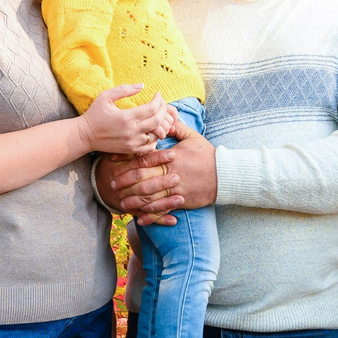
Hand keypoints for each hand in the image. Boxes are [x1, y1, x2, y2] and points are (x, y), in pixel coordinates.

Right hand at [79, 87, 170, 153]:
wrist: (85, 135)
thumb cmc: (95, 114)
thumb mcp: (105, 97)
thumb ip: (124, 90)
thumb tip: (142, 85)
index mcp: (126, 117)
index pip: (151, 109)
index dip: (158, 100)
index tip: (158, 95)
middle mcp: (131, 132)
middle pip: (157, 121)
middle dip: (163, 110)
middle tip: (161, 104)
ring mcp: (132, 143)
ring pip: (156, 135)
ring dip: (160, 125)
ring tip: (157, 116)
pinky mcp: (130, 150)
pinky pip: (150, 146)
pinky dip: (155, 138)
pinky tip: (151, 130)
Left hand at [100, 121, 214, 224]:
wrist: (225, 175)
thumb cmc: (208, 155)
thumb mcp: (193, 137)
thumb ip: (177, 127)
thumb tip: (166, 118)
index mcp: (170, 157)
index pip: (144, 159)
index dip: (128, 160)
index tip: (116, 162)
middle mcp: (170, 173)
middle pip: (143, 178)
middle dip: (126, 181)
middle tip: (112, 184)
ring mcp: (175, 189)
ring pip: (150, 196)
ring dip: (134, 200)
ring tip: (121, 202)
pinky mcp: (182, 201)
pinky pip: (163, 209)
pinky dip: (151, 215)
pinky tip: (140, 219)